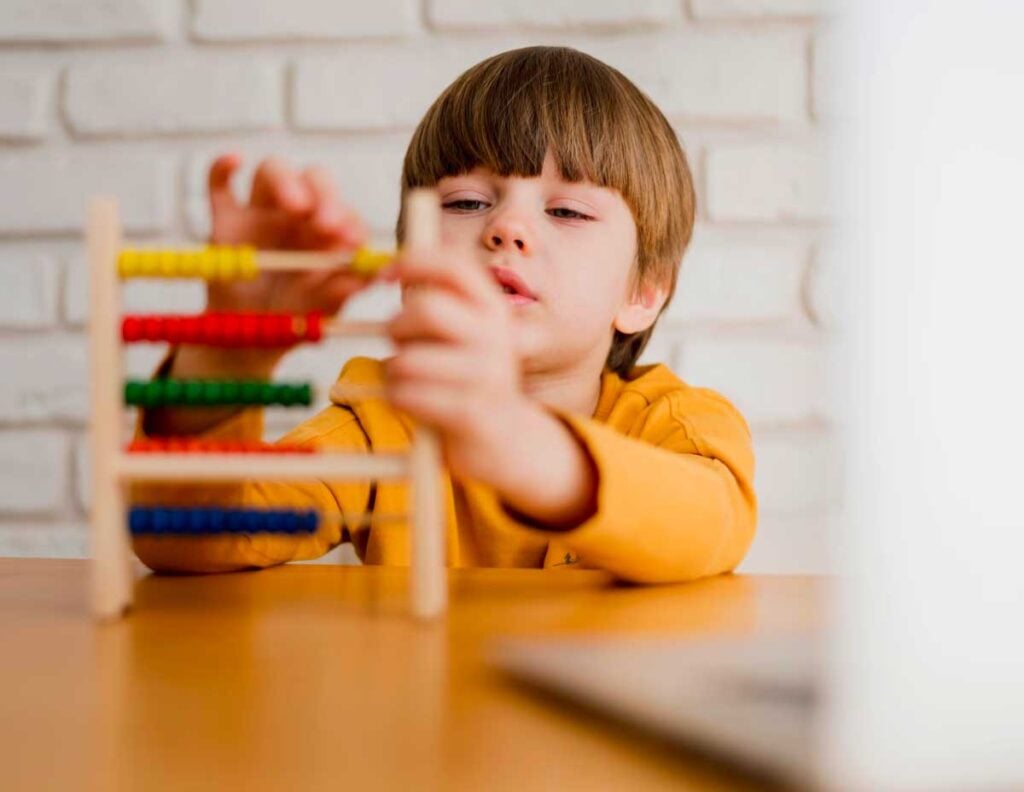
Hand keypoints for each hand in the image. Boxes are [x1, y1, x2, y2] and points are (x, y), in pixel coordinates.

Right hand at [205, 153, 372, 317]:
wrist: (249, 334)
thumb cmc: (292, 314)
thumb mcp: (321, 309)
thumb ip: (343, 290)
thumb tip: (373, 277)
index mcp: (328, 232)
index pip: (343, 210)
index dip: (349, 220)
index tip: (349, 240)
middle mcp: (298, 215)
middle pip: (313, 179)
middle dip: (324, 194)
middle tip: (326, 223)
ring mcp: (260, 213)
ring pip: (272, 171)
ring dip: (286, 180)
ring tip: (297, 207)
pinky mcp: (225, 221)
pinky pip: (220, 186)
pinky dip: (222, 168)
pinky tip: (234, 160)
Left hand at [384, 248, 597, 527]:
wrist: (507, 439)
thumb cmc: (468, 379)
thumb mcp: (464, 333)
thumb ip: (436, 303)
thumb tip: (386, 270)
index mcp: (494, 308)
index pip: (455, 267)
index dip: (414, 262)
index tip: (383, 274)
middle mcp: (497, 336)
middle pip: (426, 309)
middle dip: (397, 326)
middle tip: (398, 342)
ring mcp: (487, 375)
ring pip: (408, 359)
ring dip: (393, 370)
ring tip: (406, 379)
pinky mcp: (470, 411)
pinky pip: (407, 395)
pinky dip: (397, 397)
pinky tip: (411, 400)